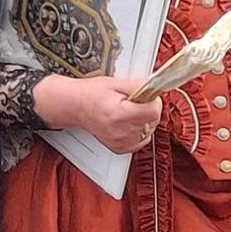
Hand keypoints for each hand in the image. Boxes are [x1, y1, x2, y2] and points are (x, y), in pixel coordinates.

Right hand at [35, 74, 162, 153]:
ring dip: (144, 121)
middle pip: (152, 122)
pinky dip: (139, 132)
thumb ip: (138, 85)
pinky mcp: (119, 149)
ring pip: (149, 132)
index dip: (154, 101)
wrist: (76, 106)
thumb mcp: (115, 82)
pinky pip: (141, 141)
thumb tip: (154, 87)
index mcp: (118, 113)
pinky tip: (128, 122)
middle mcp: (119, 131)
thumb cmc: (92, 94)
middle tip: (136, 102)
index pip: (153, 112)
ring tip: (130, 112)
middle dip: (149, 110)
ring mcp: (119, 142)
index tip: (148, 96)